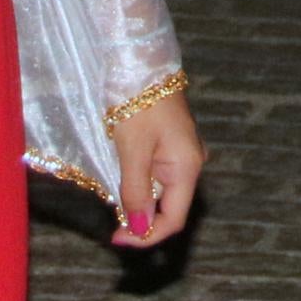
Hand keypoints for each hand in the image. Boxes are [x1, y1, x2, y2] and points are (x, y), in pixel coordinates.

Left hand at [111, 92, 204, 248]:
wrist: (140, 62)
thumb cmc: (137, 102)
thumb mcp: (132, 150)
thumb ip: (136, 192)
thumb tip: (139, 230)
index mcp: (188, 167)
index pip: (173, 219)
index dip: (147, 236)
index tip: (117, 239)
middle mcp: (190, 164)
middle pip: (168, 207)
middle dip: (141, 219)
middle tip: (111, 225)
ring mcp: (182, 153)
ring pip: (160, 191)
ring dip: (137, 201)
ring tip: (112, 202)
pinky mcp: (170, 143)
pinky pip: (156, 174)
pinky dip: (138, 183)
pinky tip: (120, 180)